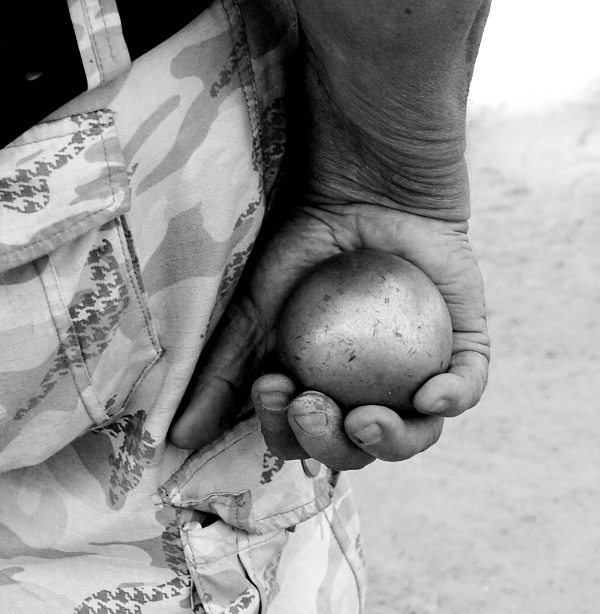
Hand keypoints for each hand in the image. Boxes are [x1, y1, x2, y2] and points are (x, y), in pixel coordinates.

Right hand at [169, 203, 489, 469]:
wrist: (358, 189)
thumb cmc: (303, 249)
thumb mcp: (253, 310)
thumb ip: (224, 373)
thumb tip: (181, 437)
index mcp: (324, 390)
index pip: (307, 436)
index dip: (288, 432)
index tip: (273, 389)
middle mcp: (370, 390)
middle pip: (358, 447)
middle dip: (331, 444)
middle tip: (312, 404)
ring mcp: (417, 371)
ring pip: (415, 432)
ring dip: (392, 441)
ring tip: (365, 419)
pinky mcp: (461, 345)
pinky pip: (467, 386)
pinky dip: (451, 398)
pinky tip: (430, 397)